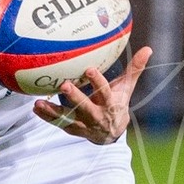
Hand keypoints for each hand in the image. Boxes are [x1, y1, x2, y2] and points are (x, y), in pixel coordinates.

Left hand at [31, 47, 151, 144]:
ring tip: (40, 103)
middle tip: (64, 85)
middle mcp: (96, 116)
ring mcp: (83, 124)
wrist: (111, 133)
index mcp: (110, 104)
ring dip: (54, 111)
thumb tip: (148, 49)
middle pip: (85, 107)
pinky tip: (36, 107)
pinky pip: (58, 123)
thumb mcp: (126, 89)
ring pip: (68, 118)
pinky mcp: (73, 130)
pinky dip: (47, 116)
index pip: (105, 92)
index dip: (97, 82)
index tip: (88, 69)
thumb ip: (134, 70)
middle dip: (75, 97)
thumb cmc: (117, 103)